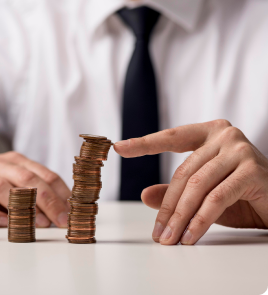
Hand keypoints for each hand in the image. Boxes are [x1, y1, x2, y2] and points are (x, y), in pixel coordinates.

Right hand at [0, 151, 69, 227]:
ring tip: (41, 223)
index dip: (62, 192)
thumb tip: (63, 209)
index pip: (45, 174)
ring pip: (1, 188)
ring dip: (23, 207)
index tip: (73, 210)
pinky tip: (6, 224)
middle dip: (49, 201)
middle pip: (27, 180)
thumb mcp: (14, 177)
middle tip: (62, 219)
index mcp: (16, 160)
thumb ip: (35, 189)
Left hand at [114, 120, 267, 244]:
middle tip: (157, 232)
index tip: (119, 147)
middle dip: (168, 207)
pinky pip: (216, 198)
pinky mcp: (252, 170)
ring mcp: (239, 150)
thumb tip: (145, 195)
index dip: (144, 143)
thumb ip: (176, 191)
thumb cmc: (242, 195)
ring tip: (169, 239)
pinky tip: (190, 236)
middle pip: (184, 173)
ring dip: (180, 217)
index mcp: (209, 133)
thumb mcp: (203, 193)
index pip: (171, 137)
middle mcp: (224, 136)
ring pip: (197, 186)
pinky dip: (200, 220)